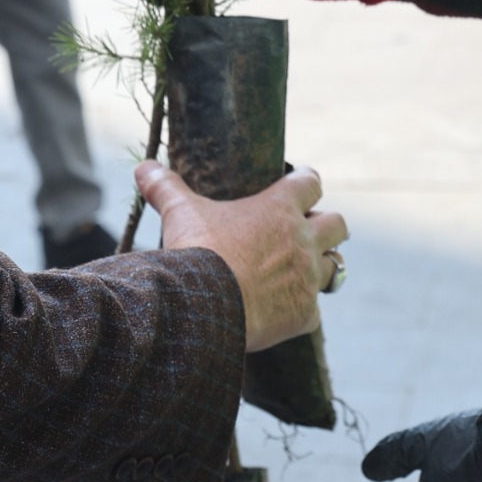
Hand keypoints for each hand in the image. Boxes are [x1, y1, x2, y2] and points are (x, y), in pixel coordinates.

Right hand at [138, 160, 344, 352]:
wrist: (206, 305)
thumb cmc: (198, 250)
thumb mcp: (180, 213)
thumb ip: (165, 187)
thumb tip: (143, 167)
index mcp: (279, 208)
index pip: (311, 182)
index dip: (306, 182)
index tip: (301, 182)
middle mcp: (303, 240)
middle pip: (338, 224)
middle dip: (327, 226)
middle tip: (309, 231)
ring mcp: (307, 278)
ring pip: (335, 267)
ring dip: (321, 267)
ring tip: (304, 271)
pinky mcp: (304, 313)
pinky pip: (314, 311)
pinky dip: (302, 310)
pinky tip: (284, 311)